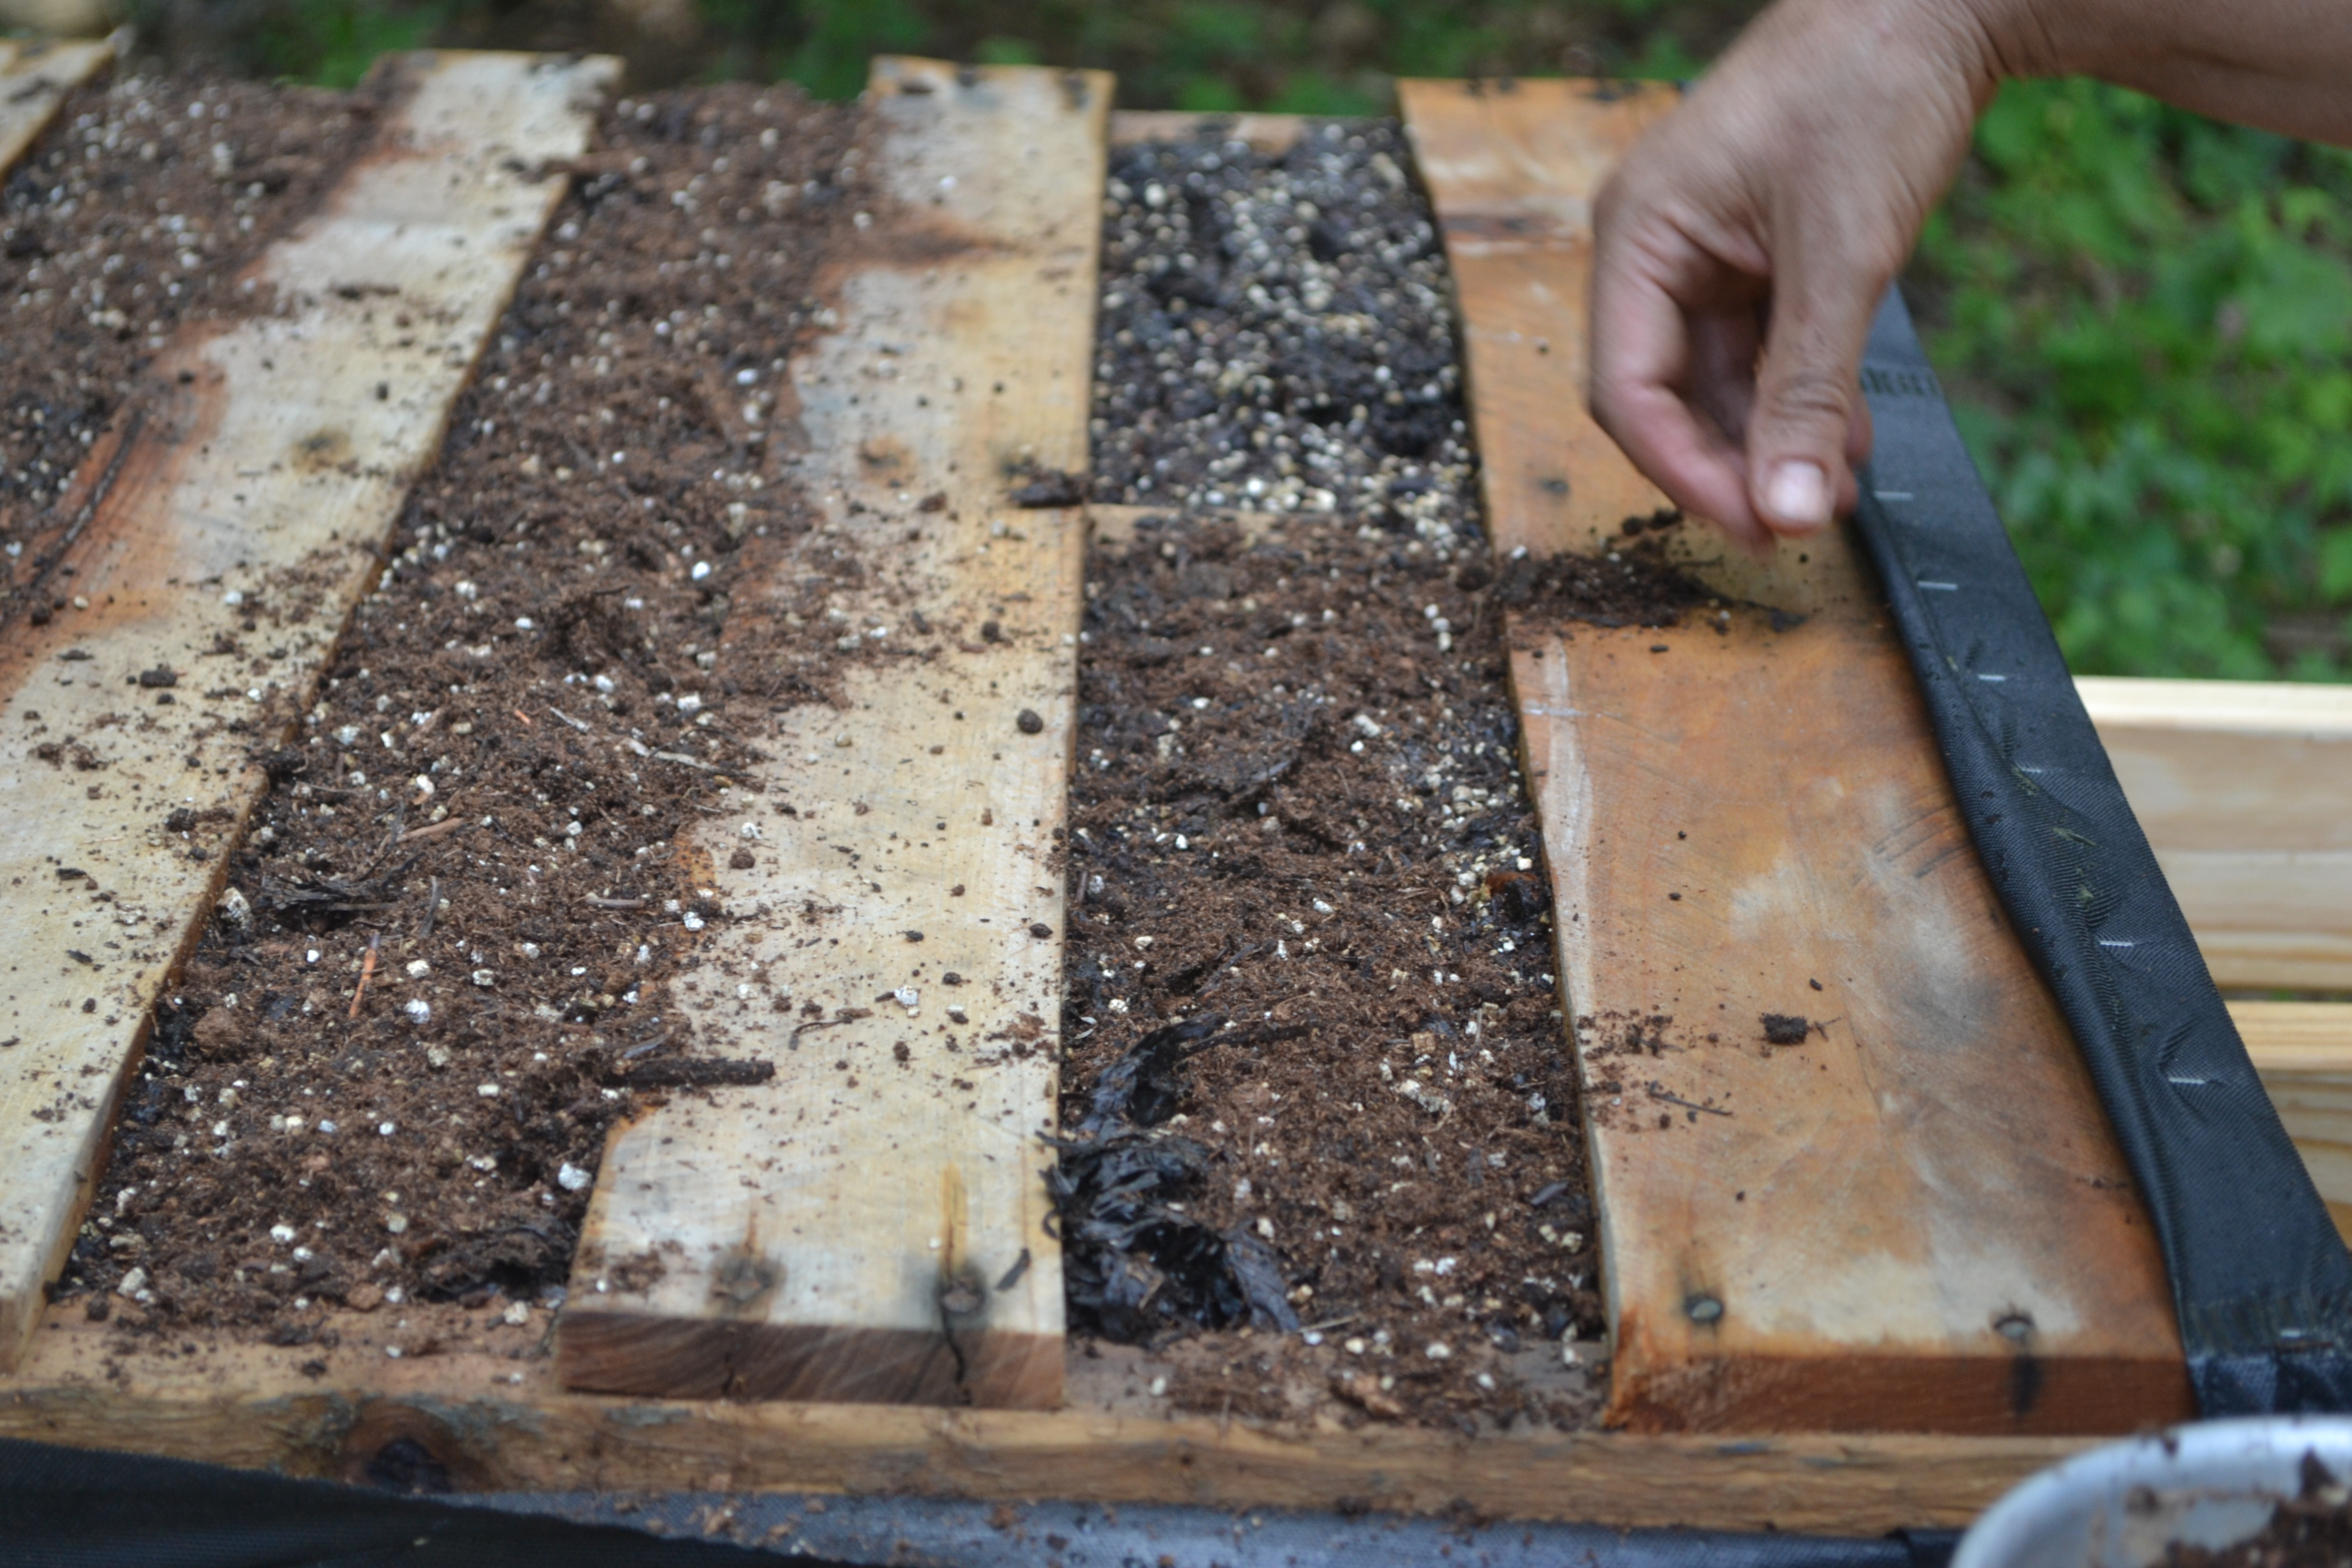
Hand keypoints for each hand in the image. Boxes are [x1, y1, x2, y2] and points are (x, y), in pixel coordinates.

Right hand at [1587, 0, 1997, 546]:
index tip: (1753, 526)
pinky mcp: (1756, 251)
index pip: (1627, 390)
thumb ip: (1808, 389)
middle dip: (1731, 463)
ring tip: (1834, 486)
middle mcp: (1655, 244)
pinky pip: (1760, 348)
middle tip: (1800, 523)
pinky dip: (1797, 396)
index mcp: (1639, 233)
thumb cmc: (1872, 87)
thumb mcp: (1842, 256)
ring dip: (1771, 440)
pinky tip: (1842, 437)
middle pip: (1665, 395)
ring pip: (1717, 381)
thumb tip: (1788, 512)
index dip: (1684, 472)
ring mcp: (1705, 248)